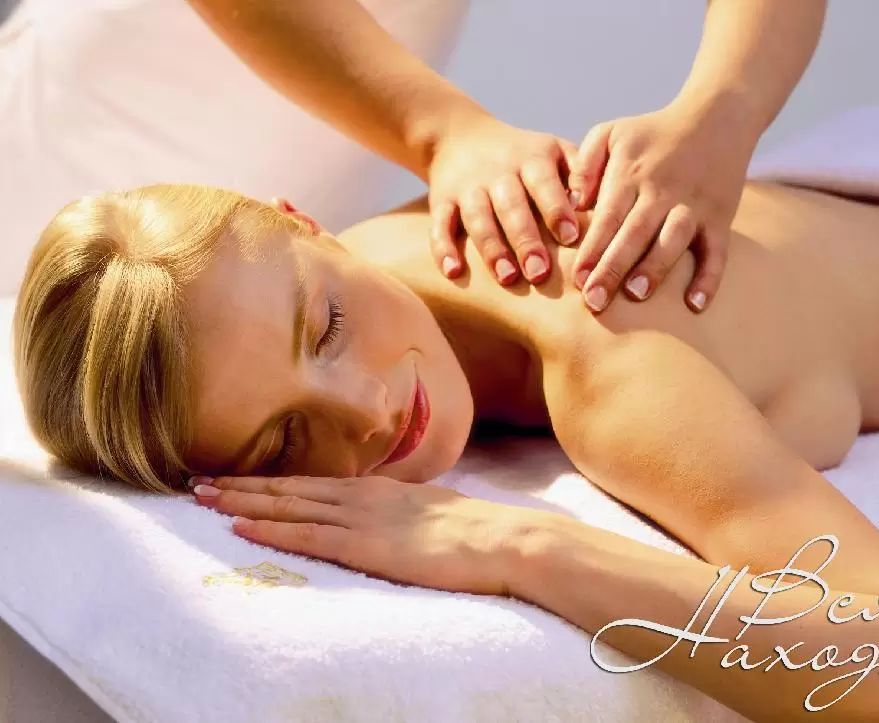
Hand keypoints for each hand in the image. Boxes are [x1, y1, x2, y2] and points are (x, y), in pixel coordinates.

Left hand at [189, 474, 546, 595]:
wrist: (504, 541)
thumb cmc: (478, 533)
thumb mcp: (434, 512)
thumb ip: (403, 512)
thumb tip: (390, 518)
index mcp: (380, 490)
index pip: (313, 482)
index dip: (272, 480)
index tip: (238, 477)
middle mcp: (363, 497)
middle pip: (291, 487)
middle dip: (243, 484)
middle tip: (198, 480)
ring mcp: (362, 519)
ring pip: (289, 505)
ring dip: (243, 501)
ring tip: (203, 495)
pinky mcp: (366, 546)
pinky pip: (308, 534)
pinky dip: (270, 527)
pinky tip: (239, 524)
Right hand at [427, 116, 580, 286]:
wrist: (460, 135)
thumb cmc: (525, 155)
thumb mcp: (554, 150)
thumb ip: (582, 172)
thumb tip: (608, 205)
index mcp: (531, 159)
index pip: (545, 183)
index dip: (556, 209)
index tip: (571, 237)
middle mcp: (498, 172)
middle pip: (511, 206)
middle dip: (525, 239)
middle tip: (541, 273)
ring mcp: (467, 187)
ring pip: (477, 218)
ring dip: (491, 248)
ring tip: (507, 277)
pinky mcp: (441, 201)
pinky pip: (439, 225)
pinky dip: (443, 249)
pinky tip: (453, 272)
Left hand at [567, 100, 755, 313]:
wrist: (717, 117)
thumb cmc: (652, 133)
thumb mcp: (611, 133)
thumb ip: (586, 164)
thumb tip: (572, 202)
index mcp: (631, 173)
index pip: (608, 215)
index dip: (592, 247)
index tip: (576, 278)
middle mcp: (663, 190)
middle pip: (636, 232)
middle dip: (614, 267)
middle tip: (594, 300)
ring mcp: (694, 205)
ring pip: (674, 239)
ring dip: (655, 268)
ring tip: (636, 294)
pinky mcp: (721, 217)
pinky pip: (718, 251)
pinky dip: (709, 278)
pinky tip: (695, 305)